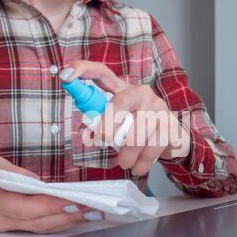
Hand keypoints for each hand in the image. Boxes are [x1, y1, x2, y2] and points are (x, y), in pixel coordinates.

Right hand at [0, 157, 102, 232]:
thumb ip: (13, 170)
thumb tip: (37, 180)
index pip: (25, 207)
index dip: (50, 205)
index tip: (70, 200)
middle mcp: (2, 219)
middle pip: (39, 221)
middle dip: (66, 214)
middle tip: (89, 206)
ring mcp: (10, 228)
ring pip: (43, 227)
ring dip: (68, 221)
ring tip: (90, 212)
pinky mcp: (19, 230)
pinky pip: (42, 228)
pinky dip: (61, 223)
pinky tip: (77, 216)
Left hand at [60, 61, 190, 175]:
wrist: (171, 136)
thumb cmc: (136, 127)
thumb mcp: (117, 122)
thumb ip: (100, 125)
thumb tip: (88, 135)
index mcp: (121, 89)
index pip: (101, 73)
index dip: (82, 70)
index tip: (65, 76)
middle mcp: (140, 92)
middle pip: (119, 103)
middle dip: (107, 127)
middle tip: (104, 141)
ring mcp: (158, 107)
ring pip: (135, 134)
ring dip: (126, 155)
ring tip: (124, 162)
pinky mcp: (170, 124)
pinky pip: (151, 148)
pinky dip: (140, 164)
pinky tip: (137, 166)